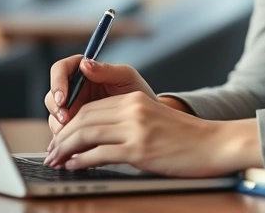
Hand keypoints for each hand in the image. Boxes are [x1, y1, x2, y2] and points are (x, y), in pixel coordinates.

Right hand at [44, 56, 154, 143]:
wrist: (147, 119)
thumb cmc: (138, 92)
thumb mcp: (126, 78)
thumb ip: (106, 69)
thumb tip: (85, 64)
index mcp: (83, 71)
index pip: (60, 70)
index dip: (57, 83)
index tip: (63, 99)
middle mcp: (74, 89)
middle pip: (53, 95)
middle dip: (56, 109)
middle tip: (65, 120)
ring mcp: (73, 108)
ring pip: (54, 115)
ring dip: (59, 125)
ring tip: (72, 134)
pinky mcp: (75, 126)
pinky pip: (62, 132)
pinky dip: (66, 139)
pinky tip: (74, 145)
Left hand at [45, 91, 262, 176]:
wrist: (213, 144)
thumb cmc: (184, 138)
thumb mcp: (153, 118)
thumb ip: (126, 120)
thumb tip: (94, 136)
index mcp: (133, 99)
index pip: (89, 107)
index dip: (68, 123)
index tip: (58, 138)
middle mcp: (132, 109)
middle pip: (83, 119)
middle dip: (61, 137)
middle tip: (50, 152)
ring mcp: (135, 129)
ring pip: (86, 135)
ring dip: (65, 149)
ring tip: (55, 160)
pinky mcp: (139, 150)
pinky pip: (99, 154)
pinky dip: (81, 160)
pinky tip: (73, 165)